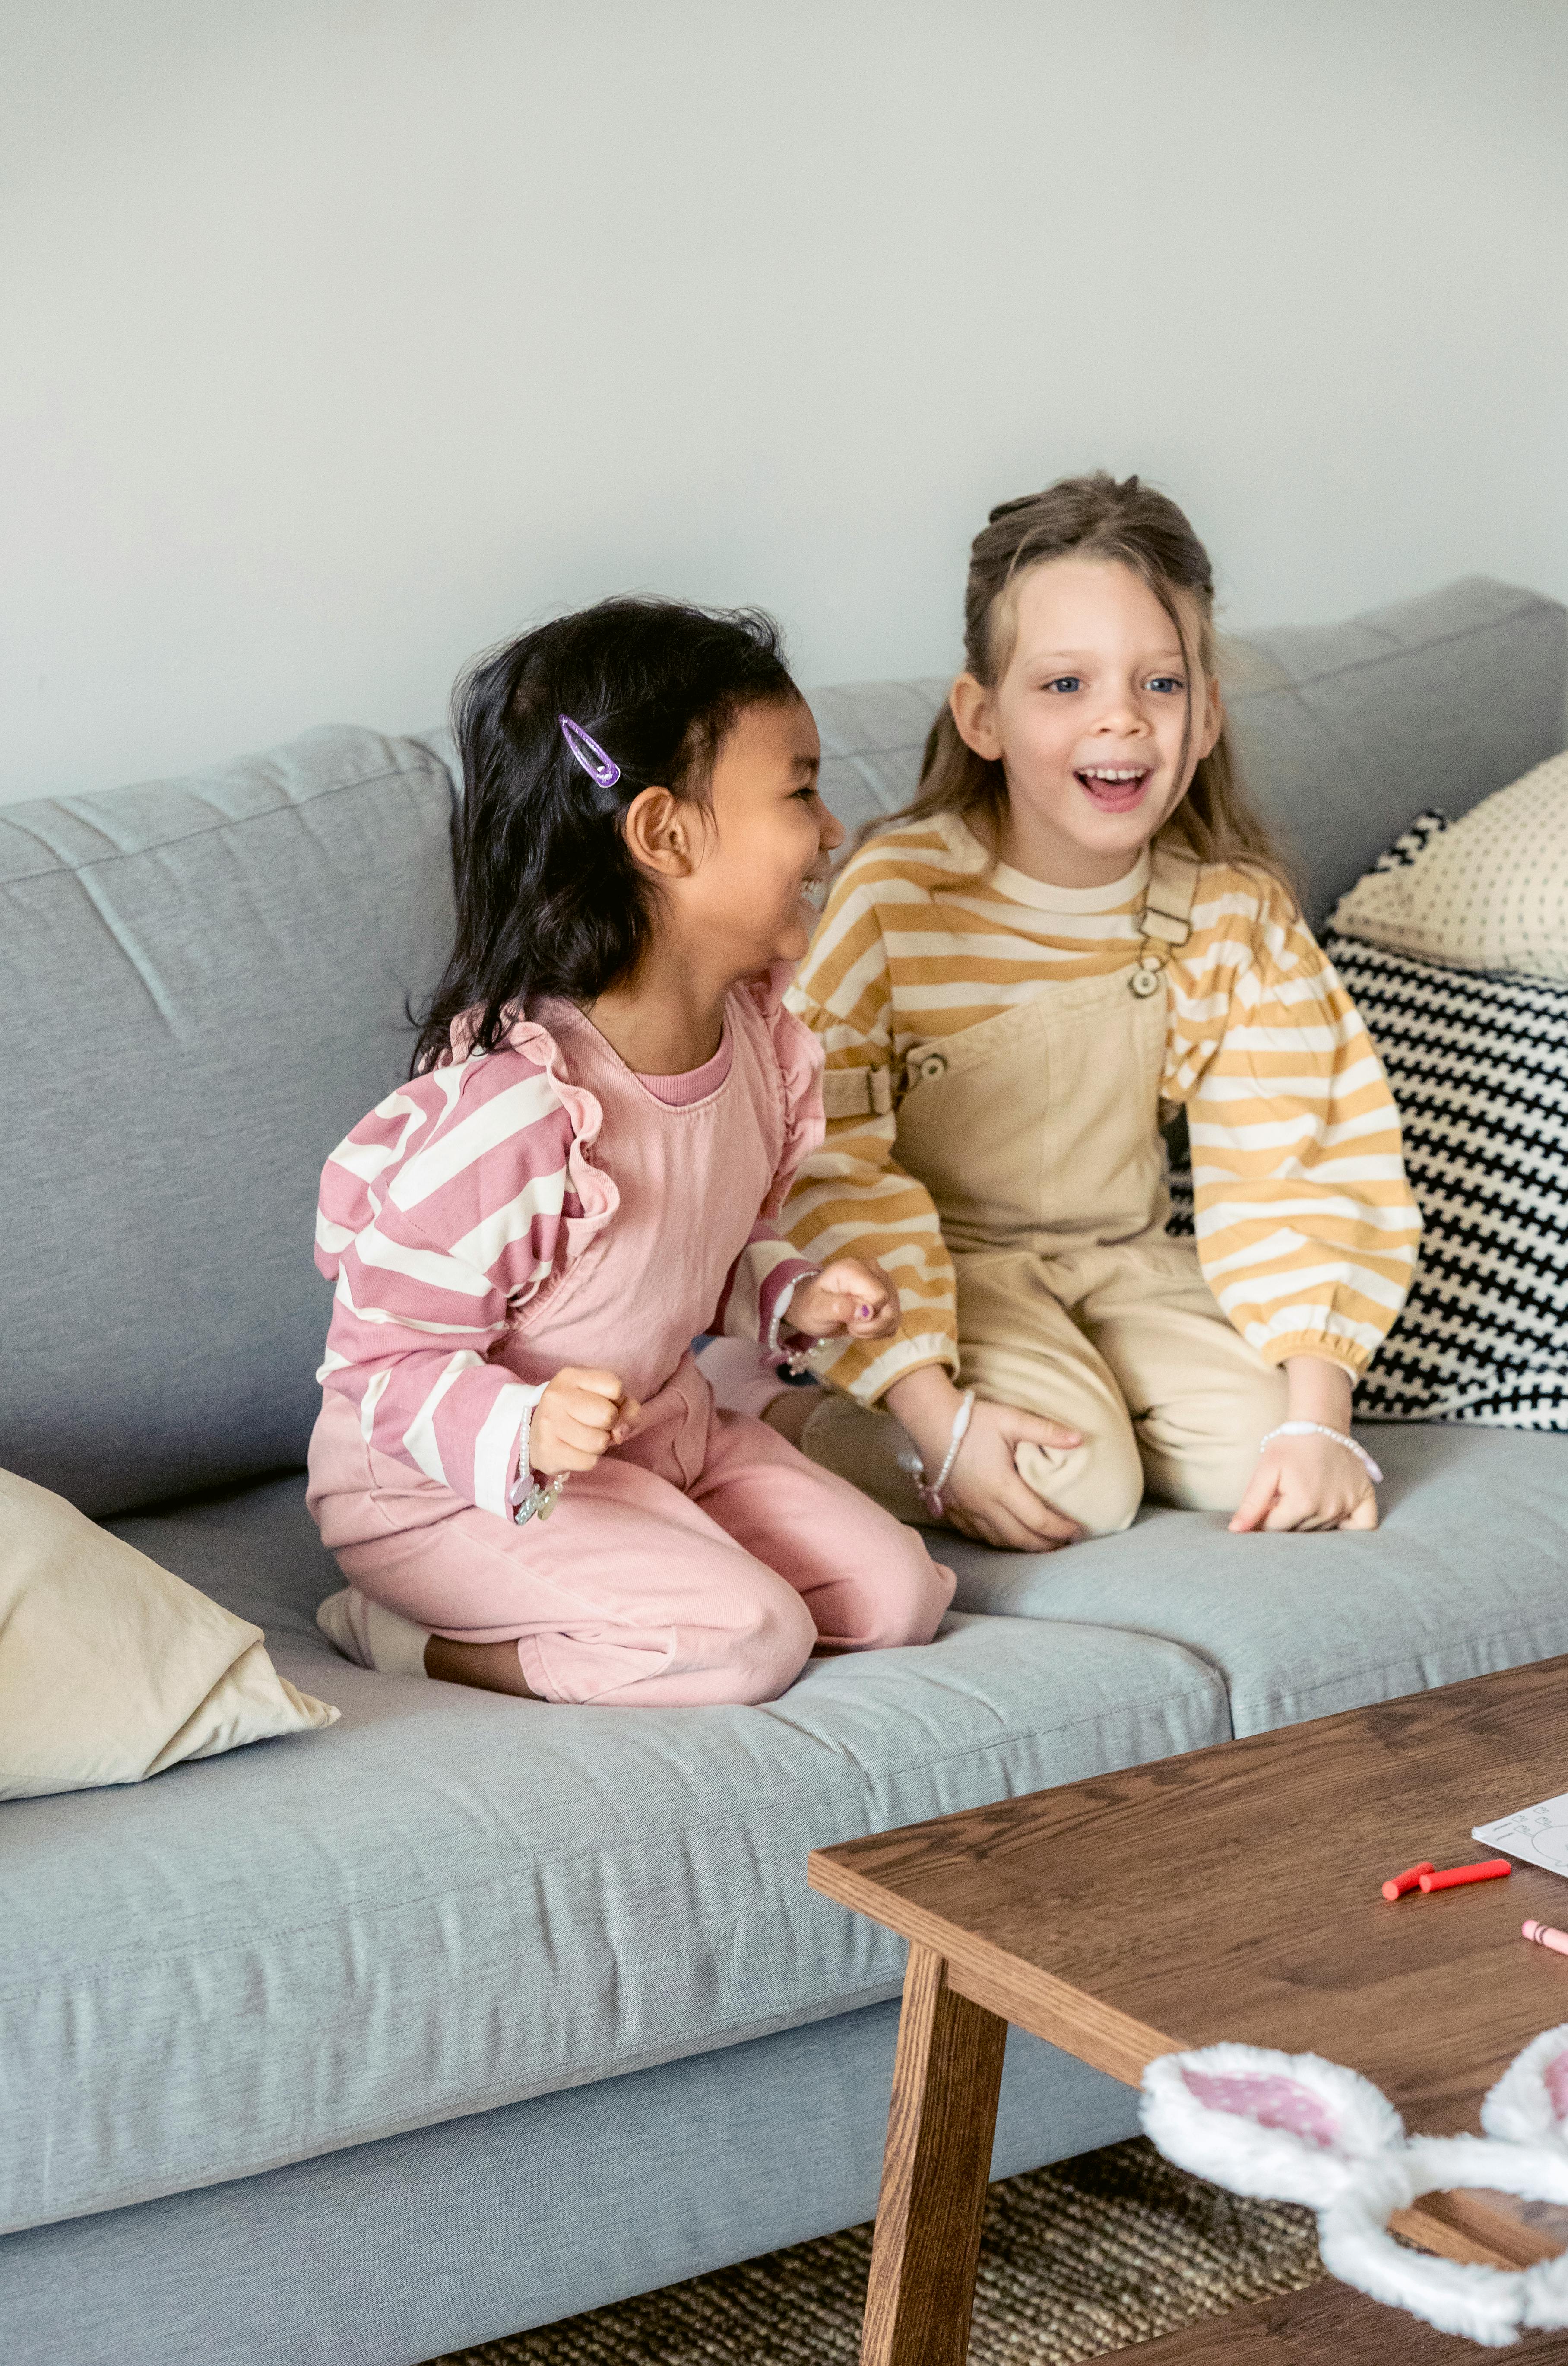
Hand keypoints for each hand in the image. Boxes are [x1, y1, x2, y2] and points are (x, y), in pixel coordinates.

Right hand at [530, 1367, 642, 1476]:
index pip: (615, 1387)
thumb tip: (619, 1434)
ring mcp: (549, 1423)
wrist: (537, 1436)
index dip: (618, 1400)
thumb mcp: (607, 1399)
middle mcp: (556, 1396)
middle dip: (610, 1424)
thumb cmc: (581, 1413)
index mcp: (571, 1376)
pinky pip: (589, 1461)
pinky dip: (589, 1459)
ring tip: (585, 1438)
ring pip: (600, 1442)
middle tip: (595, 1424)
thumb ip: (628, 1409)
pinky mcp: (547, 1450)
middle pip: (608, 1415)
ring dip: (600, 1444)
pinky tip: (575, 1451)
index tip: (604, 1402)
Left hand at [788, 1257, 897, 1343]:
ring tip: (854, 1324)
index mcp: (854, 1269)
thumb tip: (866, 1312)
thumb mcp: (816, 1308)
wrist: (811, 1305)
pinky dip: (879, 1330)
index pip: (879, 1297)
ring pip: (894, 1315)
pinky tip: (863, 1325)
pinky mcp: (888, 1295)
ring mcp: (883, 1282)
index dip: (866, 1315)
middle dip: (870, 1325)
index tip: (847, 1318)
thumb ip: (839, 1307)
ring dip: (874, 1329)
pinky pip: (894, 1320)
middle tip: (849, 1323)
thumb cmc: (810, 1305)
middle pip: (890, 1307)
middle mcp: (873, 1270)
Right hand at [885, 1367, 1083, 1551]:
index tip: (1076, 1531)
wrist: (930, 1420)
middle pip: (1020, 1537)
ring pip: (997, 1540)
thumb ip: (1047, 1431)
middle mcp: (983, 1504)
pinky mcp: (951, 1507)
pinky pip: (976, 1534)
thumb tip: (1080, 1438)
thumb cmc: (973, 1420)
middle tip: (1063, 1544)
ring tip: (1040, 1543)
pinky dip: (996, 1540)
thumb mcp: (1012, 1419)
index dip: (1060, 1530)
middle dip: (1045, 1545)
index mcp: (1001, 1485)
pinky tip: (1006, 1536)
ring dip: (1021, 1546)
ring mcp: (964, 1509)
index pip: (1038, 1520)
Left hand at [1229, 1432, 1376, 1531]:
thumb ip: (1251, 1504)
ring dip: (1309, 1519)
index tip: (1267, 1502)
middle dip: (1286, 1519)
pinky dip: (1350, 1527)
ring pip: (1322, 1530)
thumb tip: (1235, 1532)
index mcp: (1302, 1504)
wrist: (1321, 1424)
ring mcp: (1348, 1505)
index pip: (1275, 1529)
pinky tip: (1335, 1517)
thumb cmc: (1290, 1446)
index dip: (1265, 1518)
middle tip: (1286, 1496)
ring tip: (1305, 1494)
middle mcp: (1328, 1510)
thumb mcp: (1266, 1470)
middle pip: (1298, 1533)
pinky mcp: (1365, 1499)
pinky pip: (1363, 1526)